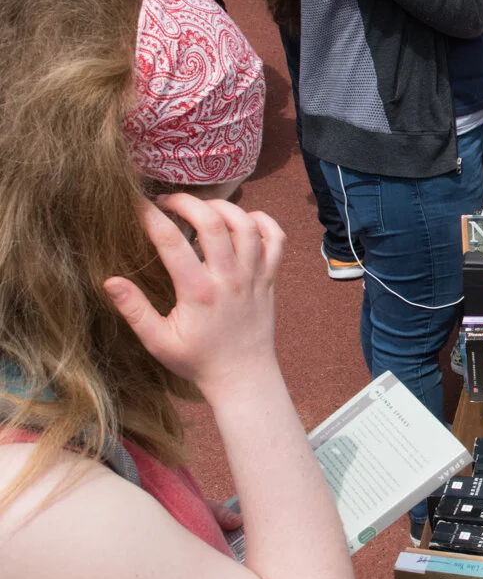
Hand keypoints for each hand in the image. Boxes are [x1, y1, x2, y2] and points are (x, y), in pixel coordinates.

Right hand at [104, 195, 283, 400]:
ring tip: (202, 208)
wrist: (243, 377)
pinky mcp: (269, 279)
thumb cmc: (198, 361)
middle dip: (186, 201)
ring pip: (246, 224)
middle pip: (212, 221)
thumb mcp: (158, 341)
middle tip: (168, 202)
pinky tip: (244, 220)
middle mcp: (228, 278)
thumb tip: (110, 281)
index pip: (170, 240)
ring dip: (223, 207)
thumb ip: (134, 310)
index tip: (135, 204)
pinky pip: (276, 239)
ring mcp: (253, 276)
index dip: (149, 216)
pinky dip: (264, 222)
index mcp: (197, 291)